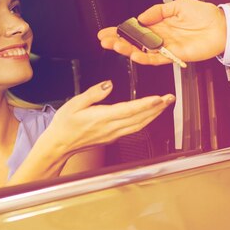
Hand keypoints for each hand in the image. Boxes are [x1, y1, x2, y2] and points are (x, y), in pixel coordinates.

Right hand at [42, 80, 174, 155]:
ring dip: (153, 115)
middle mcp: (110, 128)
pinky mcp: (112, 137)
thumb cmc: (64, 124)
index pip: (129, 110)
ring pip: (139, 125)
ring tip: (163, 105)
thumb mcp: (75, 103)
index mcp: (102, 118)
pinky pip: (133, 129)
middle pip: (140, 118)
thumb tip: (108, 85)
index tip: (159, 98)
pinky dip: (144, 121)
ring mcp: (112, 134)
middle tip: (170, 98)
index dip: (146, 104)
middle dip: (157, 108)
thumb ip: (93, 93)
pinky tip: (148, 116)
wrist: (59, 145)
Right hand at [97, 0, 226, 65]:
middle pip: (134, 41)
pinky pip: (156, 59)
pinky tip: (134, 55)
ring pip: (142, 51)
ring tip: (115, 46)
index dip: (120, 30)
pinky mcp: (174, 56)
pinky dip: (145, 58)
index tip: (106, 31)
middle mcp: (160, 38)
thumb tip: (141, 17)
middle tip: (104, 41)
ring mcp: (166, 47)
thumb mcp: (178, 5)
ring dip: (127, 50)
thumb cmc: (205, 15)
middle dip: (118, 41)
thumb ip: (158, 11)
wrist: (222, 27)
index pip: (135, 29)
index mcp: (159, 25)